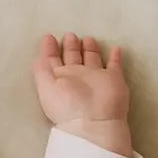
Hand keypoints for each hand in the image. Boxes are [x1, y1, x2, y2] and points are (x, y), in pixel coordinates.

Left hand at [32, 35, 131, 154]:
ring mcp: (96, 78)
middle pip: (73, 58)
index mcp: (59, 79)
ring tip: (87, 38)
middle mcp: (76, 78)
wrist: (95, 121)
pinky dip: (116, 57)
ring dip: (90, 49)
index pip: (52, 62)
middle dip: (71, 47)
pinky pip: (115, 65)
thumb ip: (41, 69)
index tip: (48, 37)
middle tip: (70, 36)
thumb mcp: (45, 87)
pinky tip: (116, 48)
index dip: (49, 49)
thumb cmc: (67, 104)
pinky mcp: (113, 78)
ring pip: (92, 59)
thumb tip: (41, 55)